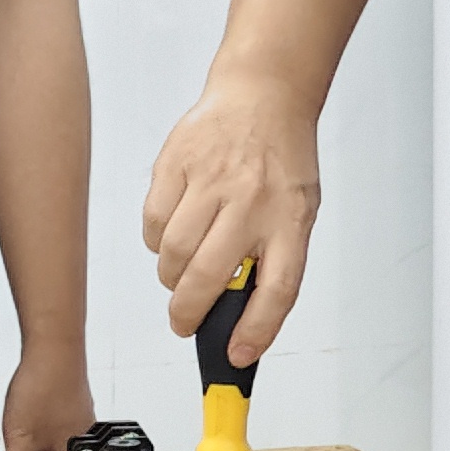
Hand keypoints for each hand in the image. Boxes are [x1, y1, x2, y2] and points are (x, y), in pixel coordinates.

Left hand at [0, 345, 92, 450]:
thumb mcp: (21, 437)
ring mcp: (80, 420)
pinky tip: (29, 418)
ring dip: (36, 447)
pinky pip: (56, 424)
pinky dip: (41, 427)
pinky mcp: (73, 403)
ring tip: (19, 438)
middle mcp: (82, 441)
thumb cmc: (45, 389)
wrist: (54, 348)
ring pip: (56, 445)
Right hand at [142, 80, 321, 359]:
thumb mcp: (296, 210)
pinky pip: (152, 223)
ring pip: (174, 253)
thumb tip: (239, 321)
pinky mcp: (176, 162)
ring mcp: (211, 179)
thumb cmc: (280, 162)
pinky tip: (171, 231)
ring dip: (171, 277)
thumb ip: (273, 258)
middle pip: (211, 277)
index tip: (237, 356)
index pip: (278, 289)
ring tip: (180, 272)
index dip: (256, 330)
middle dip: (189, 314)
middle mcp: (252, 200)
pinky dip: (155, 240)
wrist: (264, 94)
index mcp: (290, 219)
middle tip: (184, 323)